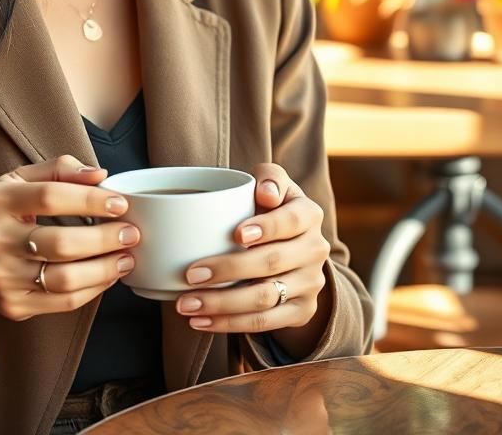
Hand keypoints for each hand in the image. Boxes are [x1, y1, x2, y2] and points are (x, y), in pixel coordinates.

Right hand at [0, 154, 138, 321]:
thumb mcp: (17, 179)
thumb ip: (58, 170)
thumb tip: (100, 175)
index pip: (50, 198)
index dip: (89, 200)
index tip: (120, 203)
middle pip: (61, 244)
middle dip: (105, 239)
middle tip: (131, 233)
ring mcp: (2, 277)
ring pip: (64, 279)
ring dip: (105, 269)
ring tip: (126, 257)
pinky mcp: (12, 305)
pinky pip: (62, 302)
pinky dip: (92, 289)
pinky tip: (108, 275)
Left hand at [175, 164, 329, 338]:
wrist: (292, 245)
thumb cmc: (269, 206)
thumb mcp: (272, 184)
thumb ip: (269, 177)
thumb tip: (266, 194)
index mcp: (309, 214)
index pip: (291, 221)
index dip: (266, 228)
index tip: (236, 234)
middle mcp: (315, 250)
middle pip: (272, 263)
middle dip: (228, 270)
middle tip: (190, 274)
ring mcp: (310, 284)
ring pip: (264, 299)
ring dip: (221, 304)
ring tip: (186, 304)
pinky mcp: (301, 312)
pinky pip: (264, 323)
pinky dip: (229, 324)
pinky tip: (200, 322)